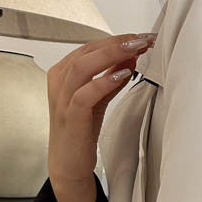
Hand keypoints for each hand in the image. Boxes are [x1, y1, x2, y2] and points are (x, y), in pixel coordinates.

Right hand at [47, 32, 156, 201]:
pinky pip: (85, 93)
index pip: (90, 47)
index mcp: (63, 73)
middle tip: (142, 39)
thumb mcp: (98, 100)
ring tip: (135, 50)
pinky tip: (122, 75)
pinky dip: (104, 82)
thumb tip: (130, 58)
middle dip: (117, 43)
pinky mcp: (70, 116)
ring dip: (111, 56)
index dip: (115, 40)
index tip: (140, 37)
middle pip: (87, 52)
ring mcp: (62, 98)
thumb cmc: (81, 132)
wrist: (69, 164)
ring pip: (83, 66)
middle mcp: (59, 81)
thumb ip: (110, 79)